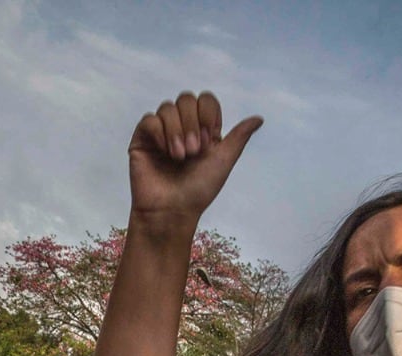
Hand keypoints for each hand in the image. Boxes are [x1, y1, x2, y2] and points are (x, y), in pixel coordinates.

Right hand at [128, 91, 261, 229]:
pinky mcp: (142, 140)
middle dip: (193, 124)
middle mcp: (181, 127)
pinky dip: (159, 133)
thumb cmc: (198, 191)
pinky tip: (164, 152)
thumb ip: (238, 137)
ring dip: (176, 131)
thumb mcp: (224, 161)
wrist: (173, 210)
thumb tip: (259, 119)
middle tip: (194, 152)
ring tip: (179, 157)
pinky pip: (149, 120)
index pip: (205, 101)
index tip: (209, 142)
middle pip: (186, 99)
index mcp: (201, 129)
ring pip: (167, 108)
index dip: (208, 115)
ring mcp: (160, 133)